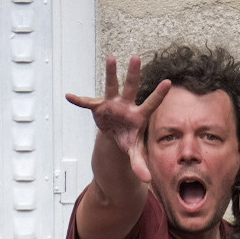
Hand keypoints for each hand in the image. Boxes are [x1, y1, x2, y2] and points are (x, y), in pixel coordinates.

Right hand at [64, 56, 170, 184]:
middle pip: (132, 87)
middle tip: (137, 57)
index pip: (152, 103)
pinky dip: (79, 100)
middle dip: (133, 73)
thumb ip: (140, 164)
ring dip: (111, 73)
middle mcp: (127, 105)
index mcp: (139, 115)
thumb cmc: (128, 139)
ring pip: (112, 86)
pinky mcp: (98, 106)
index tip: (169, 82)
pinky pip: (87, 103)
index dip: (159, 94)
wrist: (115, 134)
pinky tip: (70, 97)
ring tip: (111, 58)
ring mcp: (112, 103)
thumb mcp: (134, 152)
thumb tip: (147, 181)